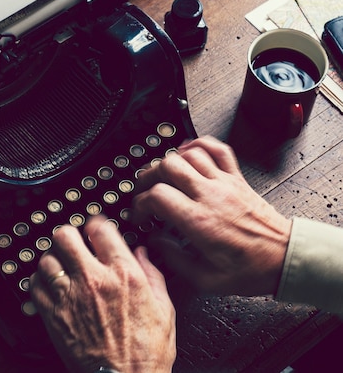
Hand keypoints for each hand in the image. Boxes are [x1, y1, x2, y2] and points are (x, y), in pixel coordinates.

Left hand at [30, 215, 174, 372]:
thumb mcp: (164, 309)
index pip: (100, 229)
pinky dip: (39, 281)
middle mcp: (94, 279)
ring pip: (47, 258)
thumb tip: (143, 253)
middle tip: (72, 242)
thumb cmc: (146, 352)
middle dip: (69, 235)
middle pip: (66, 236)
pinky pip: (34, 284)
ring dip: (53, 259)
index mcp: (123, 274)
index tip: (94, 229)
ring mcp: (70, 296)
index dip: (96, 225)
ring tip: (60, 265)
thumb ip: (153, 274)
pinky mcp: (53, 314)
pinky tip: (49, 285)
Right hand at [131, 135, 291, 295]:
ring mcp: (224, 184)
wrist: (284, 258)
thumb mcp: (206, 279)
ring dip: (169, 160)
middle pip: (168, 166)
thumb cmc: (250, 269)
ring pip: (188, 154)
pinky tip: (187, 152)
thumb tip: (155, 242)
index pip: (157, 196)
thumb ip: (174, 259)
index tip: (140, 215)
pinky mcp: (236, 179)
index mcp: (199, 221)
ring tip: (161, 174)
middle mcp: (210, 196)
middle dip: (148, 176)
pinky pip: (217, 149)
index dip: (140, 204)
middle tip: (143, 189)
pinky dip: (198, 145)